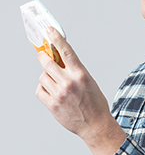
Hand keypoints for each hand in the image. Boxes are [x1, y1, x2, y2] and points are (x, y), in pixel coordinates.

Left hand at [36, 27, 126, 154]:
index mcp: (80, 74)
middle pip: (47, 62)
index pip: (66, 51)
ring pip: (42, 76)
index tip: (49, 30)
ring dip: (46, 75)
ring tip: (54, 81)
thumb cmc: (95, 103)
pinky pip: (39, 90)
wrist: (95, 125)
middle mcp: (68, 82)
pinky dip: (43, 88)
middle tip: (43, 55)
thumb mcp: (89, 81)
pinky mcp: (52, 105)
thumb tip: (61, 59)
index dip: (57, 38)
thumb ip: (75, 70)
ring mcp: (59, 94)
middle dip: (43, 56)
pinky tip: (51, 91)